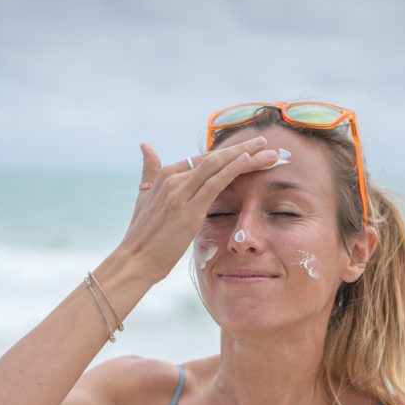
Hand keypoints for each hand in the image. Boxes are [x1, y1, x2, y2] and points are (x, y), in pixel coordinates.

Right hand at [119, 136, 279, 282]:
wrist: (134, 260)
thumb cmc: (142, 236)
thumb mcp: (143, 198)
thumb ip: (149, 171)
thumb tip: (146, 146)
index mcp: (166, 175)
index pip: (203, 159)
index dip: (228, 154)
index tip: (249, 151)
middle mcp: (173, 179)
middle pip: (214, 158)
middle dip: (243, 150)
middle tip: (265, 143)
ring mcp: (180, 193)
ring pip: (219, 166)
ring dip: (247, 156)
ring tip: (270, 152)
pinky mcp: (189, 209)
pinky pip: (215, 183)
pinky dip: (233, 169)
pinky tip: (249, 161)